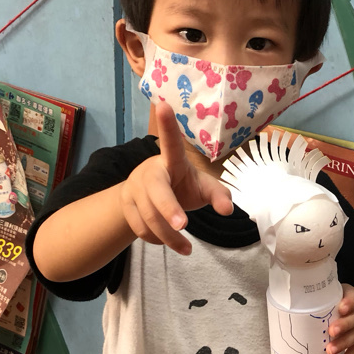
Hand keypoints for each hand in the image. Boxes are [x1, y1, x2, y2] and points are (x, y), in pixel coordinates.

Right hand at [118, 102, 232, 254]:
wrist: (150, 199)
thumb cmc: (183, 186)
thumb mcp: (203, 188)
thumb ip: (218, 195)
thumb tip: (228, 210)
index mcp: (172, 161)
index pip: (171, 142)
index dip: (167, 125)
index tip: (164, 104)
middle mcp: (150, 172)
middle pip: (156, 191)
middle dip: (168, 209)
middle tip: (183, 225)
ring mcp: (134, 188)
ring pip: (148, 216)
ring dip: (168, 236)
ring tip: (186, 249)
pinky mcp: (125, 206)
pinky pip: (139, 227)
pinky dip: (156, 239)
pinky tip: (169, 242)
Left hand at [326, 284, 353, 353]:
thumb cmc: (339, 303)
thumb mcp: (332, 295)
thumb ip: (319, 297)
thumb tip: (292, 304)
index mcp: (352, 298)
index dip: (349, 303)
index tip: (341, 308)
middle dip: (344, 326)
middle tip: (331, 332)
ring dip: (343, 345)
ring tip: (330, 351)